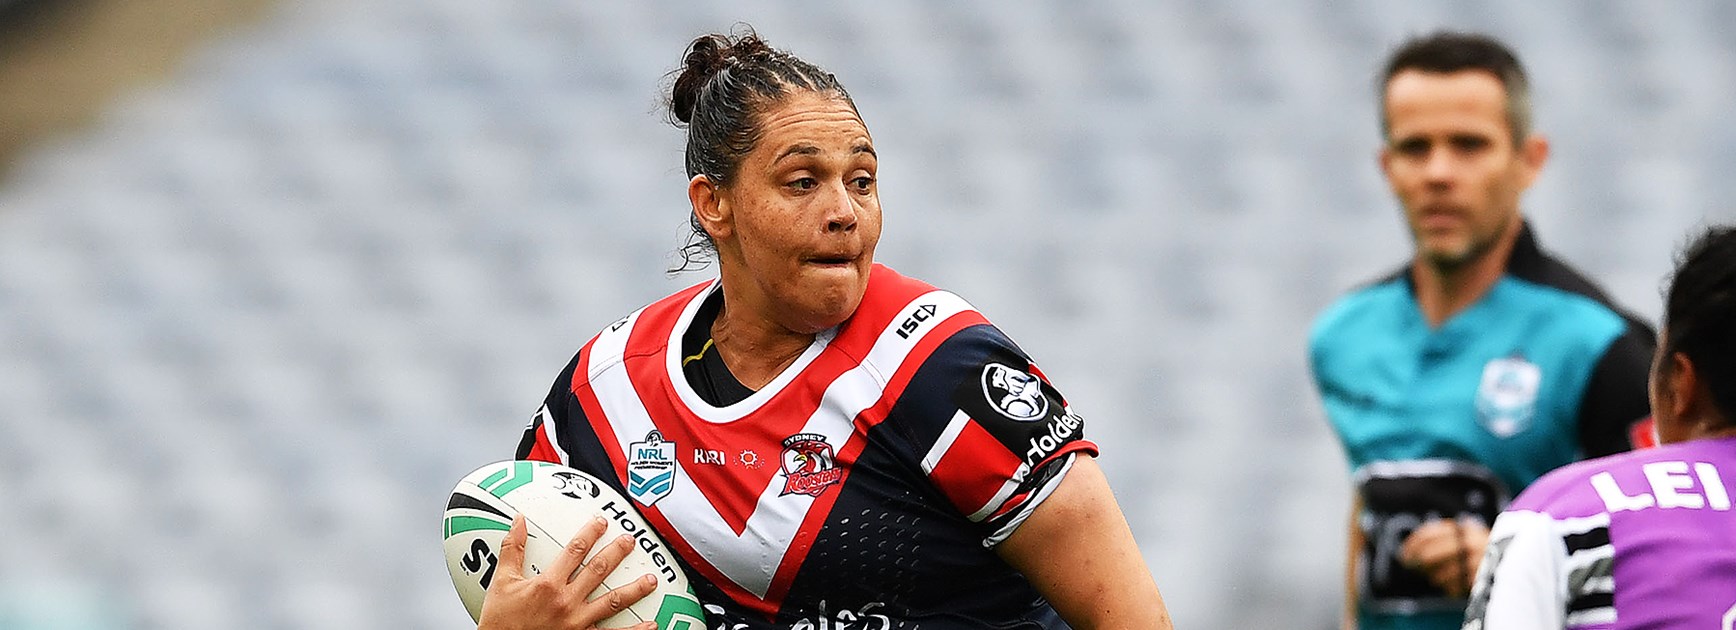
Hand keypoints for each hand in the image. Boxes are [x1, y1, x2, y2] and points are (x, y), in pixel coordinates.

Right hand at [477, 514, 658, 629]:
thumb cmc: (500, 622)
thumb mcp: (502, 582)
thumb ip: (513, 549)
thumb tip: (519, 521)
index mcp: (547, 584)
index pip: (574, 551)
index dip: (590, 534)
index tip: (602, 523)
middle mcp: (566, 602)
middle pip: (598, 571)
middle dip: (617, 553)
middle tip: (631, 541)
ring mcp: (576, 622)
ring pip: (612, 602)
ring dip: (634, 590)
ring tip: (651, 580)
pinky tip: (651, 625)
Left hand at [1398, 516, 1489, 597]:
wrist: (1519, 564)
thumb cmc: (1484, 552)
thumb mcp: (1468, 538)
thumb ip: (1446, 539)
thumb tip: (1409, 551)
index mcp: (1468, 530)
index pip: (1434, 532)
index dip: (1415, 542)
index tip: (1404, 551)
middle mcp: (1474, 543)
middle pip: (1436, 552)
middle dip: (1419, 560)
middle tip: (1410, 565)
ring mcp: (1479, 562)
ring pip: (1443, 572)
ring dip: (1434, 576)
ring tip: (1435, 577)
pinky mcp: (1482, 579)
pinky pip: (1455, 586)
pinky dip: (1449, 587)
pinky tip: (1449, 584)